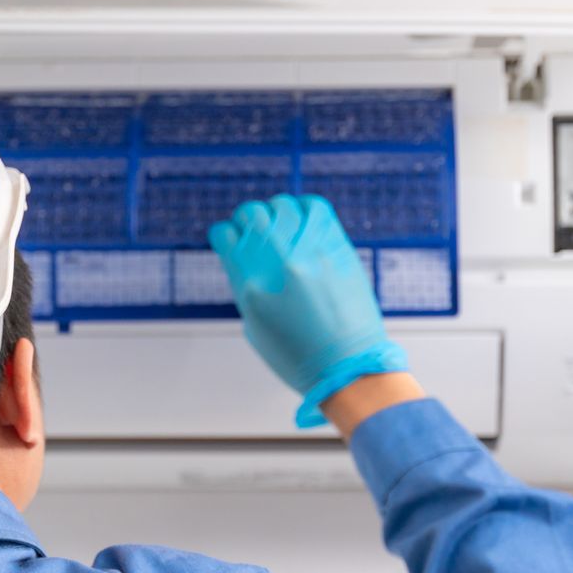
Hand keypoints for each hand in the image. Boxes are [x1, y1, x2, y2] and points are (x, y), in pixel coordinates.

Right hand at [209, 193, 409, 427]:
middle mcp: (277, 262)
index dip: (226, 235)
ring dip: (276, 212)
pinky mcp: (337, 247)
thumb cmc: (299, 356)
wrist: (347, 367)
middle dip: (248, 219)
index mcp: (250, 285)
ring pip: (282, 206)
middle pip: (251, 215)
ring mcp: (310, 252)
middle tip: (255, 228)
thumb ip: (248, 286)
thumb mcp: (255, 325)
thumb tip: (251, 258)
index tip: (232, 239)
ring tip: (281, 225)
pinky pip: (315, 208)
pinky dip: (304, 208)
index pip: (225, 236)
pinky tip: (302, 220)